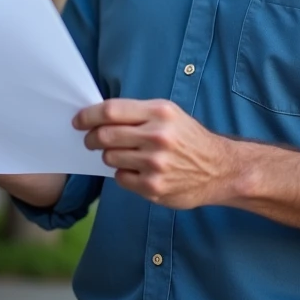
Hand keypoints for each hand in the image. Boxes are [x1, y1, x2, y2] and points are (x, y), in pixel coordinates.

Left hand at [74, 99, 236, 208]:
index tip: (78, 121)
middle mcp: (157, 137)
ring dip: (109, 156)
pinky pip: (121, 178)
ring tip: (124, 155)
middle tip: (90, 140)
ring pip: (109, 158)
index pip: (111, 111)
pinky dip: (123, 173)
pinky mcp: (154, 187)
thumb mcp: (169, 115)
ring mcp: (155, 164)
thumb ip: (137, 114)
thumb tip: (98, 116)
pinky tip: (137, 170)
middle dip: (91, 138)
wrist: (220, 169)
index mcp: (159, 113)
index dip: (88, 116)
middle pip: (105, 135)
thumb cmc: (189, 139)